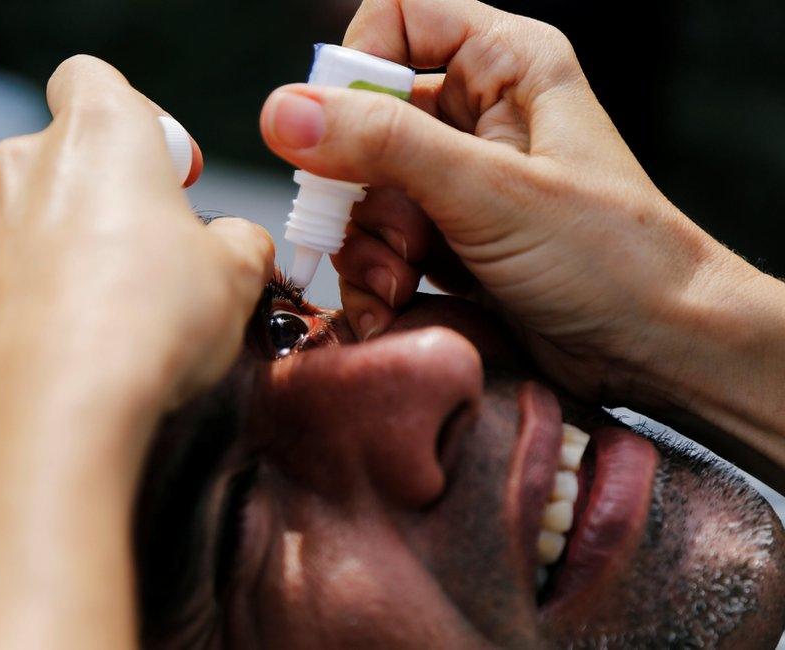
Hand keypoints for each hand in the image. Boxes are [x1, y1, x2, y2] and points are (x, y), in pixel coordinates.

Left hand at [0, 55, 273, 472]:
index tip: (167, 178)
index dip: (133, 121)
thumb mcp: (238, 275)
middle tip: (133, 259)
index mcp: (98, 137)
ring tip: (78, 316)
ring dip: (30, 255)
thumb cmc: (157, 323)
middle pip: (46, 158)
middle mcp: (20, 168)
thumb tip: (235, 243)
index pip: (91, 82)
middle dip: (88, 199)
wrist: (68, 410)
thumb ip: (239, 242)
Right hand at [259, 0, 779, 419]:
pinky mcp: (452, 239)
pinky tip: (395, 306)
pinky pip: (382, 242)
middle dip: (359, 190)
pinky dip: (378, 277)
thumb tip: (286, 114)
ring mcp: (462, 182)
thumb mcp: (491, 193)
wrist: (656, 349)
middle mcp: (480, 116)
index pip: (396, 23)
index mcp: (505, 65)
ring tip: (398, 285)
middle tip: (382, 239)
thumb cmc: (611, 258)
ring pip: (367, 192)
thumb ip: (385, 146)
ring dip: (367, 247)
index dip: (355, 72)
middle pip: (365, 121)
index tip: (333, 135)